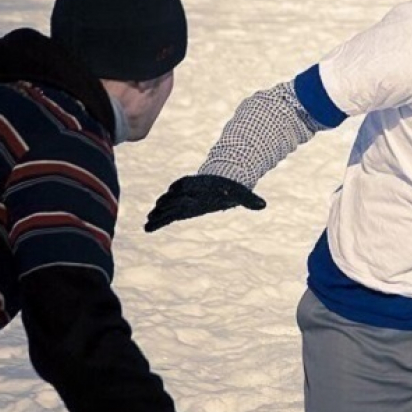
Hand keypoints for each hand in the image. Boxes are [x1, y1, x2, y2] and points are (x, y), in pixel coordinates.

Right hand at [145, 174, 265, 232]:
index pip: (189, 185)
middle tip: (155, 211)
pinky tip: (148, 227)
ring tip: (148, 222)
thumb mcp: (240, 193)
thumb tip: (263, 205)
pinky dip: (158, 220)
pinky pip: (167, 214)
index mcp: (201, 186)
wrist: (219, 185)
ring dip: (158, 213)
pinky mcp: (180, 209)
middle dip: (166, 204)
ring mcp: (183, 200)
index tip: (173, 192)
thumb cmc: (230, 189)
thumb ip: (249, 200)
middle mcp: (189, 193)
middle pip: (175, 198)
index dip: (181, 188)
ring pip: (168, 206)